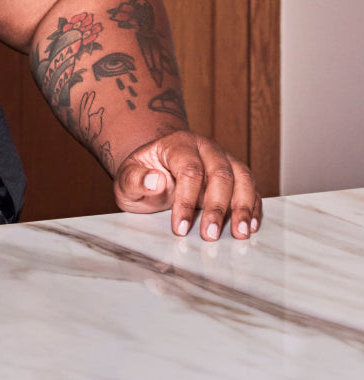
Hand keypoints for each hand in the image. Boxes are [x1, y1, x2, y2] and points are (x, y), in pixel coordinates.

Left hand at [113, 130, 261, 240]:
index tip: (180, 228)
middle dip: (217, 207)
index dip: (186, 200)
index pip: (189, 170)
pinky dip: (253, 207)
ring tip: (240, 233)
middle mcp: (205, 148)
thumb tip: (156, 181)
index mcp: (178, 144)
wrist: (154, 172)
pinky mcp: (235, 176)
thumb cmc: (141, 176)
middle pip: (220, 173)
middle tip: (209, 235)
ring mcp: (224, 160)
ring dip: (243, 207)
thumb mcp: (126, 179)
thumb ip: (135, 179)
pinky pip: (251, 188)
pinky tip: (250, 226)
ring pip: (242, 178)